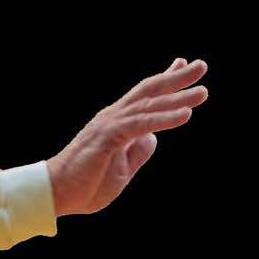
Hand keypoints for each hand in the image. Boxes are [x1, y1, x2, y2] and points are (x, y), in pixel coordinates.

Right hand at [46, 57, 208, 215]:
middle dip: (177, 78)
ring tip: (202, 91)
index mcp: (117, 124)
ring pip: (150, 105)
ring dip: (178, 97)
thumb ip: (137, 153)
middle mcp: (114, 117)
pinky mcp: (109, 137)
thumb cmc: (84, 185)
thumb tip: (153, 139)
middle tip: (201, 66)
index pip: (145, 97)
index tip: (182, 65)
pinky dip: (165, 118)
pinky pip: (142, 125)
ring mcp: (111, 124)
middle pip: (150, 92)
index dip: (165, 80)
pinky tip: (186, 115)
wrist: (56, 194)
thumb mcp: (121, 171)